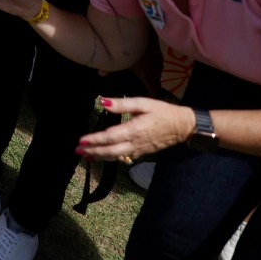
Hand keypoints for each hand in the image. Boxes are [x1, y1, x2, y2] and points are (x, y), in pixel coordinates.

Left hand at [77, 98, 196, 161]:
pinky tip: (103, 157)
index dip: (95, 140)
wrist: (183, 126)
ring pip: (116, 157)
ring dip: (100, 157)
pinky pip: (124, 157)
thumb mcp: (143, 103)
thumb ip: (122, 104)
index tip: (81, 141)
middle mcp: (135, 143)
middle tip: (78, 151)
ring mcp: (139, 150)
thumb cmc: (163, 111)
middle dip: (93, 151)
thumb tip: (102, 102)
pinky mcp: (142, 153)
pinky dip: (111, 158)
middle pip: (111, 151)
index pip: (110, 137)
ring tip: (86, 157)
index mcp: (134, 130)